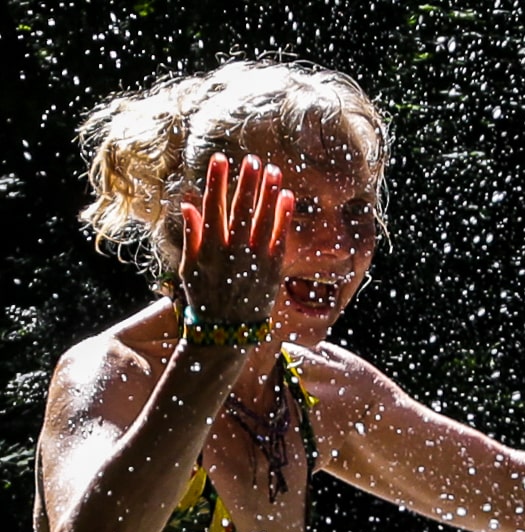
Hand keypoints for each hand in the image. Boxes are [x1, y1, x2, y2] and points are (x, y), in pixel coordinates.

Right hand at [179, 153, 293, 322]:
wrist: (227, 330)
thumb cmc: (204, 296)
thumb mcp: (189, 268)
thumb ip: (191, 235)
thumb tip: (187, 204)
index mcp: (209, 248)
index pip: (213, 206)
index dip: (217, 181)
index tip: (220, 158)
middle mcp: (233, 251)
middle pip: (241, 209)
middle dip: (246, 182)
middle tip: (252, 159)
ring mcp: (255, 260)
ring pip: (263, 220)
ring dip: (269, 193)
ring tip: (273, 170)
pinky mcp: (273, 269)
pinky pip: (280, 238)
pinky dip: (284, 217)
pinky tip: (287, 196)